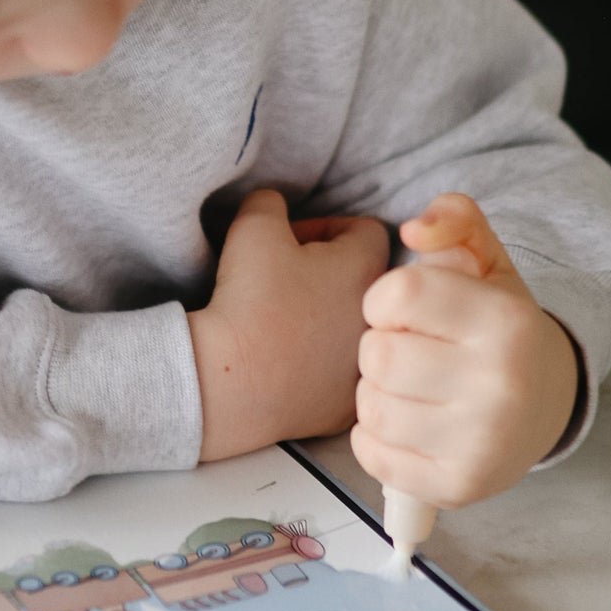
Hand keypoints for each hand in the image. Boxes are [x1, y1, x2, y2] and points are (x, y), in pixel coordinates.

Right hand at [188, 188, 390, 461]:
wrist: (230, 381)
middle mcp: (381, 319)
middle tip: (288, 278)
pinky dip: (318, 366)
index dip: (327, 227)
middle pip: (365, 281)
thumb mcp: (252, 227)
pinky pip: (339, 376)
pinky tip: (286, 363)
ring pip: (355, 330)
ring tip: (286, 322)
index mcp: (368, 268)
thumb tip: (275, 205)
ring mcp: (367, 368)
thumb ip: (270, 202)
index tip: (292, 242)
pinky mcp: (347, 408)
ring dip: (328, 319)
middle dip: (331, 273)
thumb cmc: (247, 299)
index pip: (367, 230)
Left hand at [351, 193, 580, 508]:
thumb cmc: (497, 327)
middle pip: (378, 355)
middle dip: (381, 348)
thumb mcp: (486, 260)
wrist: (546, 403)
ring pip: (370, 406)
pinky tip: (409, 422)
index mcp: (506, 322)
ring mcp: (482, 443)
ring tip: (411, 387)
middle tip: (410, 352)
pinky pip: (371, 453)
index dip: (384, 299)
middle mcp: (501, 385)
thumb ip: (454, 219)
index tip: (404, 310)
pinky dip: (375, 436)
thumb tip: (415, 228)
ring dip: (377, 392)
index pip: (397, 295)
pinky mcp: (459, 486)